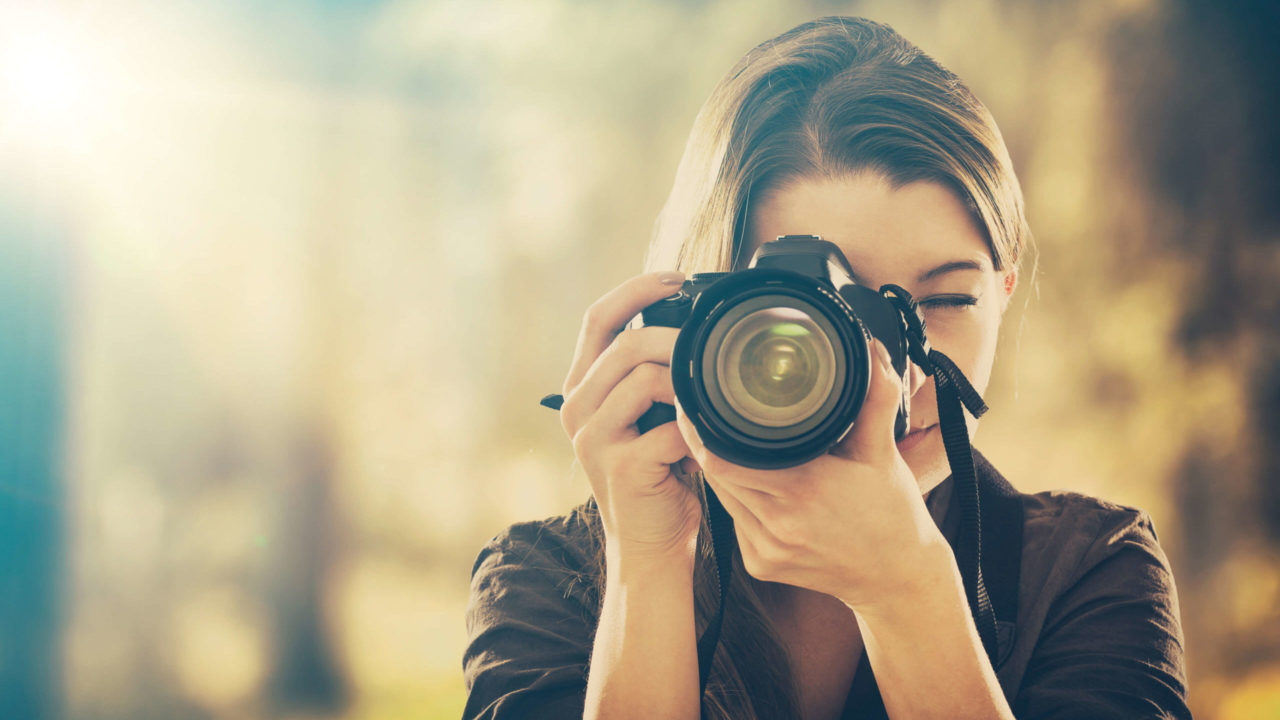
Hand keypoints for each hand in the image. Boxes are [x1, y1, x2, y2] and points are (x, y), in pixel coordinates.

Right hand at [559, 272, 702, 565]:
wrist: (651, 546)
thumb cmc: (660, 475)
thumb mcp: (649, 415)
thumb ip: (656, 374)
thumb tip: (696, 325)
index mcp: (582, 388)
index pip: (598, 317)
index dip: (637, 289)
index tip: (678, 278)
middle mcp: (577, 409)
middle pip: (625, 344)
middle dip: (676, 337)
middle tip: (711, 346)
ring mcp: (593, 440)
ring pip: (645, 379)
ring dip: (688, 383)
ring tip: (710, 400)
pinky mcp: (621, 468)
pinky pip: (669, 427)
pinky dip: (698, 428)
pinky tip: (709, 439)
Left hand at [675, 339, 951, 609]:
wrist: (898, 579)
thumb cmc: (892, 513)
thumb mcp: (883, 452)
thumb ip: (875, 397)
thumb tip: (872, 349)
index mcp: (803, 490)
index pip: (724, 458)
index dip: (703, 432)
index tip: (696, 403)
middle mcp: (778, 524)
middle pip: (715, 475)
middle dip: (708, 445)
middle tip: (702, 414)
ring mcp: (765, 550)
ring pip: (721, 498)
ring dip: (720, 472)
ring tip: (721, 442)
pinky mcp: (760, 566)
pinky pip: (734, 522)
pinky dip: (736, 499)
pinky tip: (749, 482)